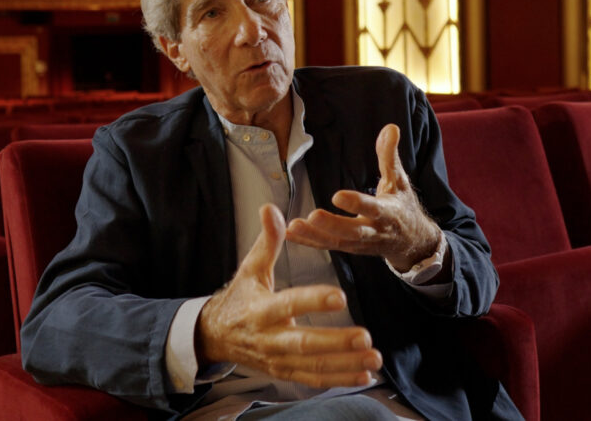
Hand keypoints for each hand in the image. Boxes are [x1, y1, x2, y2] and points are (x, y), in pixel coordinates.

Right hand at [196, 204, 381, 387]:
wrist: (216, 336)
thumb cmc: (240, 298)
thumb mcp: (250, 269)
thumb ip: (267, 241)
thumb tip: (271, 209)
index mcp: (261, 310)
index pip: (289, 305)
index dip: (313, 302)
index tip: (341, 297)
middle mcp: (270, 339)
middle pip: (304, 344)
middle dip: (336, 343)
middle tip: (365, 337)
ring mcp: (278, 360)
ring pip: (313, 367)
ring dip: (346, 366)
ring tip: (374, 359)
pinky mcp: (285, 373)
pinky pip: (314, 380)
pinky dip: (339, 380)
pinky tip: (364, 377)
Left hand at [286, 124, 442, 271]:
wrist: (411, 241)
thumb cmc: (402, 206)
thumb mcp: (399, 181)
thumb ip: (389, 156)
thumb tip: (390, 128)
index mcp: (387, 213)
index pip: (372, 208)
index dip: (356, 203)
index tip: (337, 196)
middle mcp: (374, 231)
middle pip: (353, 231)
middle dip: (332, 225)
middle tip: (312, 216)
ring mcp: (360, 243)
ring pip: (337, 242)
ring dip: (314, 236)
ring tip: (294, 226)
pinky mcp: (348, 247)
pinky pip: (327, 246)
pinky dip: (308, 241)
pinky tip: (289, 233)